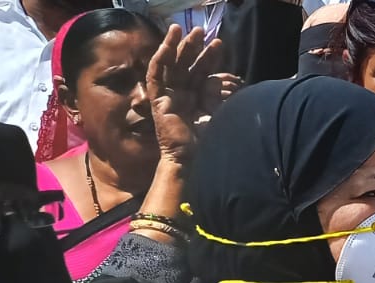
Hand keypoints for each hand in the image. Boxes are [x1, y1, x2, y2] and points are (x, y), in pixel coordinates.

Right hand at [146, 25, 226, 162]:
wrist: (193, 160)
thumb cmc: (208, 142)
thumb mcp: (215, 114)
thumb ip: (213, 95)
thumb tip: (213, 78)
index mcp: (195, 99)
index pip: (200, 72)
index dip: (208, 57)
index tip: (218, 44)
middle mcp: (180, 96)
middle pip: (185, 65)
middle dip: (193, 47)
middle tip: (203, 30)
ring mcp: (168, 97)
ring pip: (171, 66)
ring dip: (177, 46)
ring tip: (186, 29)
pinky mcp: (157, 101)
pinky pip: (156, 75)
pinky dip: (161, 58)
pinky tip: (168, 43)